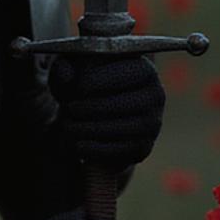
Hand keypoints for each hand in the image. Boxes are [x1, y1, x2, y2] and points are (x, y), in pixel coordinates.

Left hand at [48, 54, 164, 172]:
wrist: (90, 116)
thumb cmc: (82, 85)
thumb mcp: (70, 71)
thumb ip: (64, 68)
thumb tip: (68, 78)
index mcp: (142, 68)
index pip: (126, 73)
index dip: (99, 80)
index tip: (76, 86)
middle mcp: (154, 95)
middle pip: (126, 103)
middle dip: (94, 107)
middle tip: (69, 109)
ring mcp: (152, 123)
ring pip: (125, 128)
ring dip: (93, 129)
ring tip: (68, 127)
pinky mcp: (143, 147)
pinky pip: (124, 151)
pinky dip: (98, 150)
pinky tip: (78, 145)